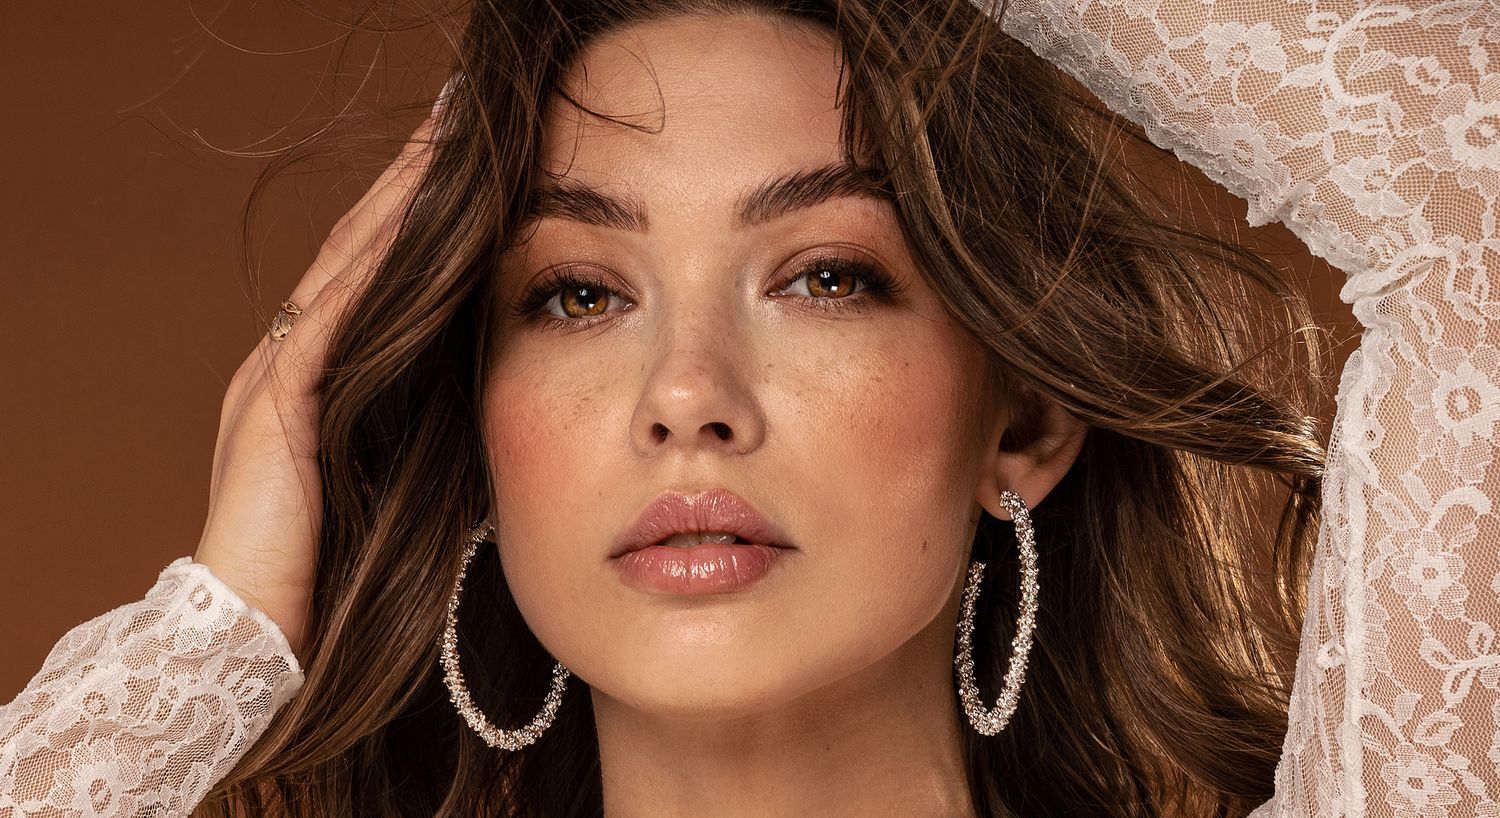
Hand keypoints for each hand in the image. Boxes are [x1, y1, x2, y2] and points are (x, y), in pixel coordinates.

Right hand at [193, 106, 442, 657]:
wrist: (267, 634)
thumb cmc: (347, 567)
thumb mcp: (407, 475)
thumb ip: (435, 421)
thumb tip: (507, 389)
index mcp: (327, 374)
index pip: (379, 272)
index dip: (421, 212)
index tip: (473, 160)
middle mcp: (296, 358)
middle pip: (363, 249)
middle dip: (411, 183)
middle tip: (457, 119)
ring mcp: (277, 375)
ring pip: (346, 267)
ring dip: (395, 203)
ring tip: (443, 141)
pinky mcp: (275, 405)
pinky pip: (332, 317)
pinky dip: (372, 266)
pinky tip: (411, 220)